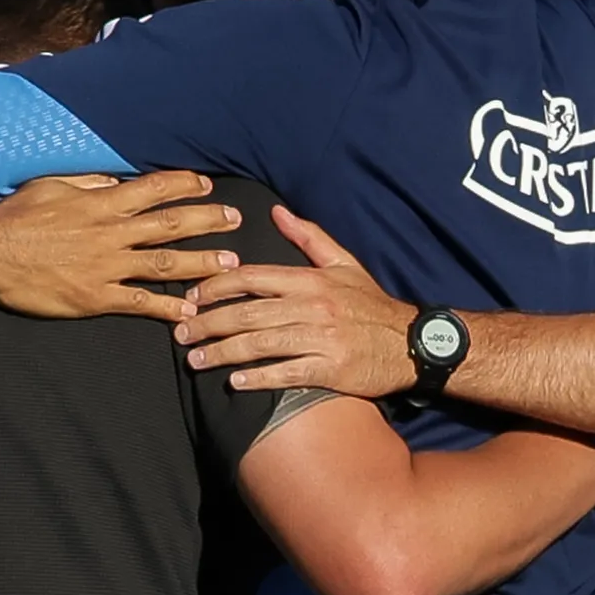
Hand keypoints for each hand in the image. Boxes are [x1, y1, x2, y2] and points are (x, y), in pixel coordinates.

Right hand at [0, 172, 243, 320]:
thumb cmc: (13, 217)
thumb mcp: (51, 186)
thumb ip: (87, 184)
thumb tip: (115, 181)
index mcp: (101, 202)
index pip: (155, 188)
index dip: (185, 185)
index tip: (207, 185)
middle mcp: (111, 231)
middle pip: (171, 223)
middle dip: (207, 219)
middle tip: (235, 220)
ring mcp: (106, 266)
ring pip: (165, 263)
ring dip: (201, 262)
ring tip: (229, 264)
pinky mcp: (95, 297)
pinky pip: (140, 303)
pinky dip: (167, 308)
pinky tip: (189, 312)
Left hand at [173, 205, 416, 394]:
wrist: (413, 342)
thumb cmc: (372, 306)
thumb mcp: (344, 264)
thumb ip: (308, 238)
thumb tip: (277, 213)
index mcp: (310, 280)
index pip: (252, 277)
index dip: (216, 286)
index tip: (192, 297)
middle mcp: (311, 306)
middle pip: (247, 312)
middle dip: (208, 322)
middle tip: (181, 332)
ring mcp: (320, 339)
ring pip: (260, 343)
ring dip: (223, 352)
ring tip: (196, 360)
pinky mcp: (330, 369)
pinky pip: (286, 373)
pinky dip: (258, 378)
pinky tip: (234, 382)